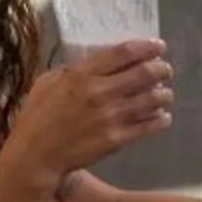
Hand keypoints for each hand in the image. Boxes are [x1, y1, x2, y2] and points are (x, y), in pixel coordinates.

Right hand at [7, 43, 172, 187]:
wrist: (36, 156)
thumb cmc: (37, 116)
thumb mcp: (48, 82)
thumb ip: (73, 69)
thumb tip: (97, 60)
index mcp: (82, 74)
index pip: (124, 53)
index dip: (147, 47)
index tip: (159, 46)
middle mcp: (101, 92)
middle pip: (145, 73)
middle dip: (162, 69)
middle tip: (165, 70)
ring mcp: (112, 117)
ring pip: (153, 99)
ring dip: (164, 94)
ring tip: (164, 93)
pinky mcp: (118, 139)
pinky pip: (149, 126)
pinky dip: (161, 119)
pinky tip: (162, 116)